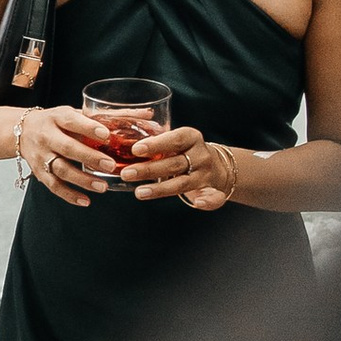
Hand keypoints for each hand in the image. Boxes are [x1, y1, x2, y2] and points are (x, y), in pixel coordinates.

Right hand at [16, 103, 128, 209]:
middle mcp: (47, 136)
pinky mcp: (39, 172)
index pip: (72, 121)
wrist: (21, 131)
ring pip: (60, 169)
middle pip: (67, 147)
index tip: (106, 135)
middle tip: (110, 165)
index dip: (89, 128)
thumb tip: (148, 114)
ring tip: (102, 187)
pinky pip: (53, 185)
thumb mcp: (76, 112)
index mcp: (57, 117)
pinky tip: (86, 200)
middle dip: (89, 157)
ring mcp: (41, 156)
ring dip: (81, 180)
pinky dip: (69, 195)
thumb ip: (110, 116)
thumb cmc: (57, 121)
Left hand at [123, 122, 238, 210]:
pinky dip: (207, 200)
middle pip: (173, 163)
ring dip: (160, 189)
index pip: (174, 139)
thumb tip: (123, 145)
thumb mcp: (176, 142)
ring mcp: (206, 174)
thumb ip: (157, 143)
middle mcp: (200, 155)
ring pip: (183, 183)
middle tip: (126, 173)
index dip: (155, 145)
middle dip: (148, 169)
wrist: (218, 166)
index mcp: (191, 138)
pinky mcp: (212, 191)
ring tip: (139, 192)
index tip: (135, 149)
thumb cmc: (186, 152)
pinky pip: (213, 197)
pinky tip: (198, 203)